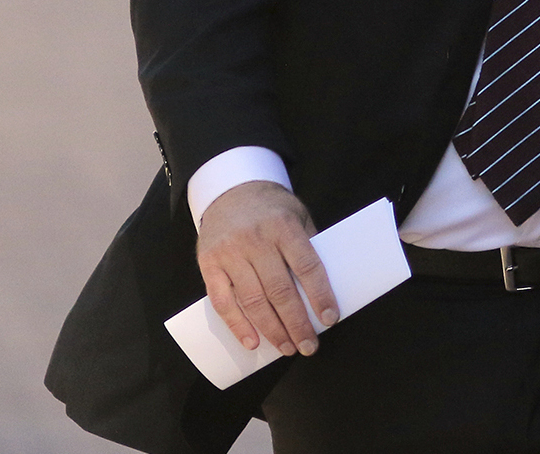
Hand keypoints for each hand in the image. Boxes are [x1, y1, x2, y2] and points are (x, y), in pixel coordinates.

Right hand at [195, 180, 337, 356]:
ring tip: (287, 347)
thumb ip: (308, 245)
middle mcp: (256, 240)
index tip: (330, 319)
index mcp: (283, 226)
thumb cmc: (272, 209)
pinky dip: (237, 325)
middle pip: (280, 290)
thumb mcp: (297, 215)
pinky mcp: (209, 264)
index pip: (306, 266)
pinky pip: (222, 301)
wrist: (230, 191)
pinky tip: (252, 342)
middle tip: (309, 346)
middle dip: (296, 323)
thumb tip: (324, 287)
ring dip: (272, 330)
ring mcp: (230, 253)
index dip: (319, 295)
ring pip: (252, 300)